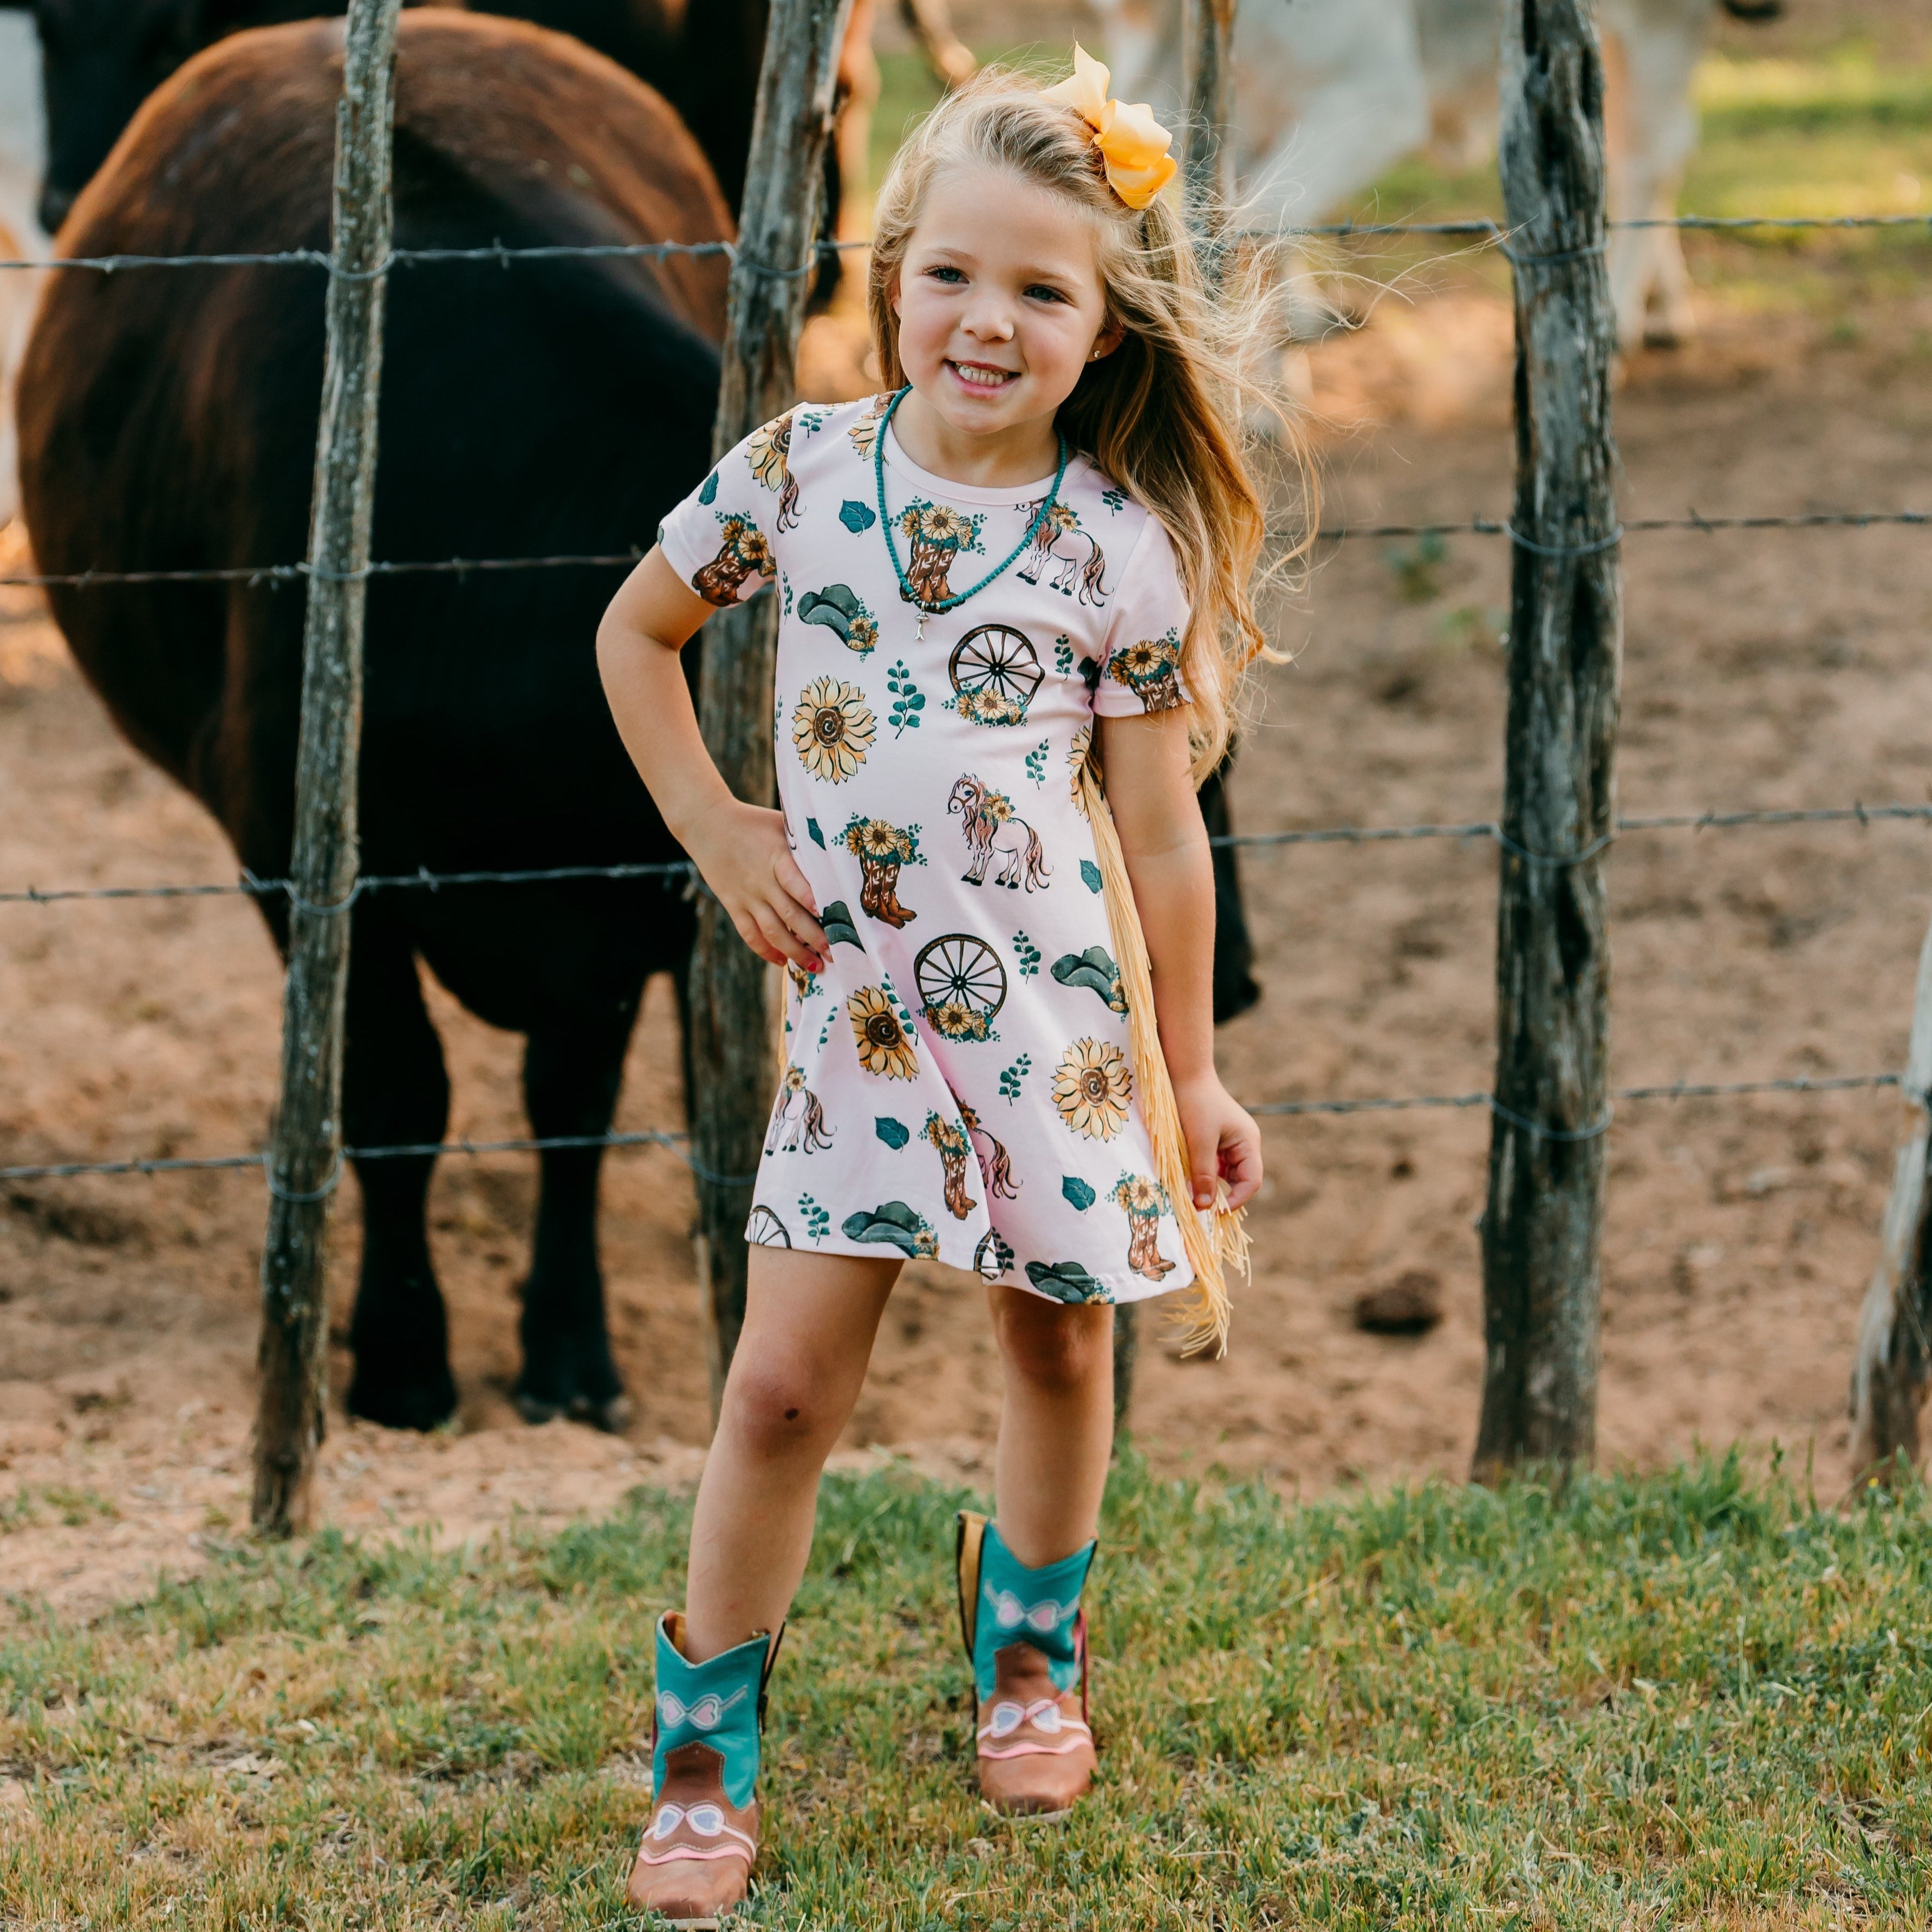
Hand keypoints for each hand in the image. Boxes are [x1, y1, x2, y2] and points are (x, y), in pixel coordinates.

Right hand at [683, 799, 826, 970]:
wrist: (707, 823)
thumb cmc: (752, 822)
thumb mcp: (781, 824)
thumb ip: (805, 840)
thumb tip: (838, 851)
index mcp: (776, 857)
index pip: (794, 882)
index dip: (811, 899)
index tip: (829, 915)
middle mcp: (761, 881)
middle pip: (789, 914)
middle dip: (813, 937)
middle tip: (833, 953)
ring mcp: (747, 896)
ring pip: (772, 931)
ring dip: (794, 951)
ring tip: (814, 965)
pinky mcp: (733, 905)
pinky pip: (750, 933)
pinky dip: (765, 950)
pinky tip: (782, 962)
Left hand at [1173, 1074, 1262, 1212]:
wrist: (1184, 1074)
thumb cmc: (1194, 1103)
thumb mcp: (1198, 1141)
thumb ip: (1202, 1174)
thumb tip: (1204, 1207)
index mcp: (1248, 1142)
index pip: (1251, 1181)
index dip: (1236, 1200)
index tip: (1214, 1213)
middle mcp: (1244, 1144)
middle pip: (1239, 1180)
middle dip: (1221, 1194)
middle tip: (1198, 1205)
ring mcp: (1230, 1142)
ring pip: (1224, 1174)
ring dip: (1209, 1183)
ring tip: (1191, 1188)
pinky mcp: (1215, 1141)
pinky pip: (1213, 1165)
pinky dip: (1202, 1172)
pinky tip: (1187, 1173)